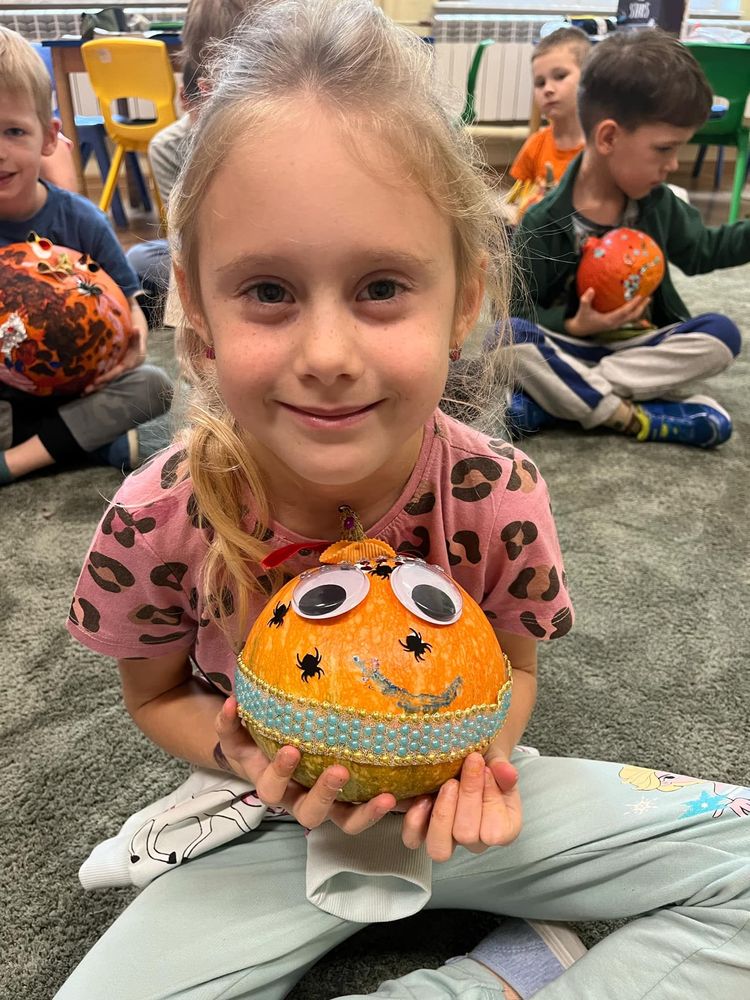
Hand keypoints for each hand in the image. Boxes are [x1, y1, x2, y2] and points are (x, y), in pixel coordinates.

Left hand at [83, 299, 147, 392]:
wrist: (139, 352)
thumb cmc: (136, 344)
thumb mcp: (137, 340)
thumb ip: (137, 336)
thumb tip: (136, 329)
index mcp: (126, 365)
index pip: (115, 373)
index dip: (106, 377)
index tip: (96, 381)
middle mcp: (120, 372)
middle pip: (108, 381)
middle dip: (98, 386)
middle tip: (85, 391)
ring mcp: (115, 373)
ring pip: (105, 382)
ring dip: (94, 388)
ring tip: (82, 393)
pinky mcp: (111, 372)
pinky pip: (103, 379)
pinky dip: (95, 384)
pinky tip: (84, 389)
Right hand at [216, 697, 396, 832]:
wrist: (269, 756)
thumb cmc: (255, 743)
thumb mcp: (237, 736)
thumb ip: (229, 723)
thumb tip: (231, 703)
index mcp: (273, 786)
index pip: (272, 789)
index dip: (281, 773)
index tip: (292, 749)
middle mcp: (300, 800)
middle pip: (310, 814)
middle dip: (325, 795)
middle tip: (339, 771)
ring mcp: (329, 806)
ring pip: (345, 821)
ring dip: (365, 813)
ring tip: (385, 798)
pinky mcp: (352, 801)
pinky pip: (368, 810)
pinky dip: (385, 807)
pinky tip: (405, 794)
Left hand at [400, 750, 521, 861]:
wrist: (463, 757)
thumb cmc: (483, 761)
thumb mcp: (496, 760)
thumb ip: (502, 768)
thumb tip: (508, 773)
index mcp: (502, 829)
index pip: (497, 833)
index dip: (490, 800)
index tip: (486, 769)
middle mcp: (475, 841)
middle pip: (467, 835)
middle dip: (467, 796)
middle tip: (468, 766)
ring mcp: (448, 839)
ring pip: (439, 849)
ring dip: (442, 814)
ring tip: (447, 784)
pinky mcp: (422, 832)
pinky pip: (414, 840)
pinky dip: (415, 820)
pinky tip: (422, 797)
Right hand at [565, 287, 650, 337]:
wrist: (580, 330)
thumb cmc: (582, 319)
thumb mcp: (582, 309)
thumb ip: (586, 300)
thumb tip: (591, 289)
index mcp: (609, 321)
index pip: (624, 312)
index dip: (633, 304)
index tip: (640, 296)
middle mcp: (614, 324)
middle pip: (632, 316)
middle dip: (641, 307)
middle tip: (649, 297)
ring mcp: (615, 325)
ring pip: (632, 318)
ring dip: (640, 310)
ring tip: (646, 300)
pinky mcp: (614, 324)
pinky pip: (628, 318)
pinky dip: (634, 312)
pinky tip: (636, 306)